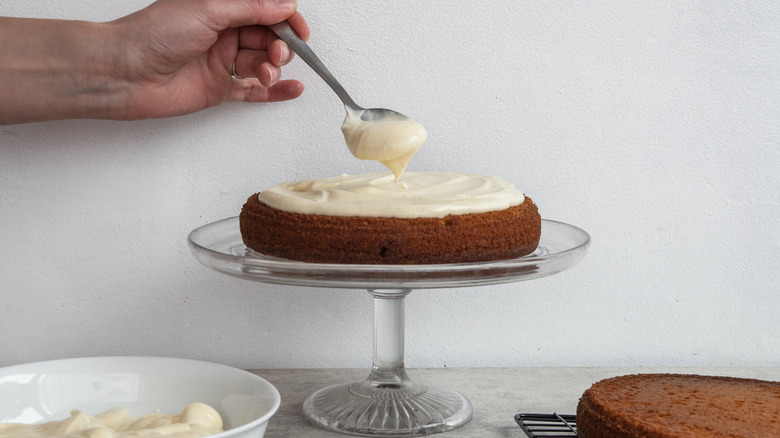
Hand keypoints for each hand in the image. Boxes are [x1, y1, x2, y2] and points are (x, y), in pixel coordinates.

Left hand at [111, 0, 309, 119]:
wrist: (124, 72)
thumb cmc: (154, 35)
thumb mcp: (209, 9)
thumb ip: (251, 8)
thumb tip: (285, 5)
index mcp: (221, 8)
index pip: (265, 11)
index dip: (286, 19)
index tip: (299, 31)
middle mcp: (223, 34)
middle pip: (268, 38)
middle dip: (279, 46)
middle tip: (276, 54)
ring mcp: (223, 62)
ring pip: (263, 64)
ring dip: (272, 69)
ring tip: (265, 74)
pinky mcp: (220, 89)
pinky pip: (255, 91)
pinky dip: (276, 91)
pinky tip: (293, 88)